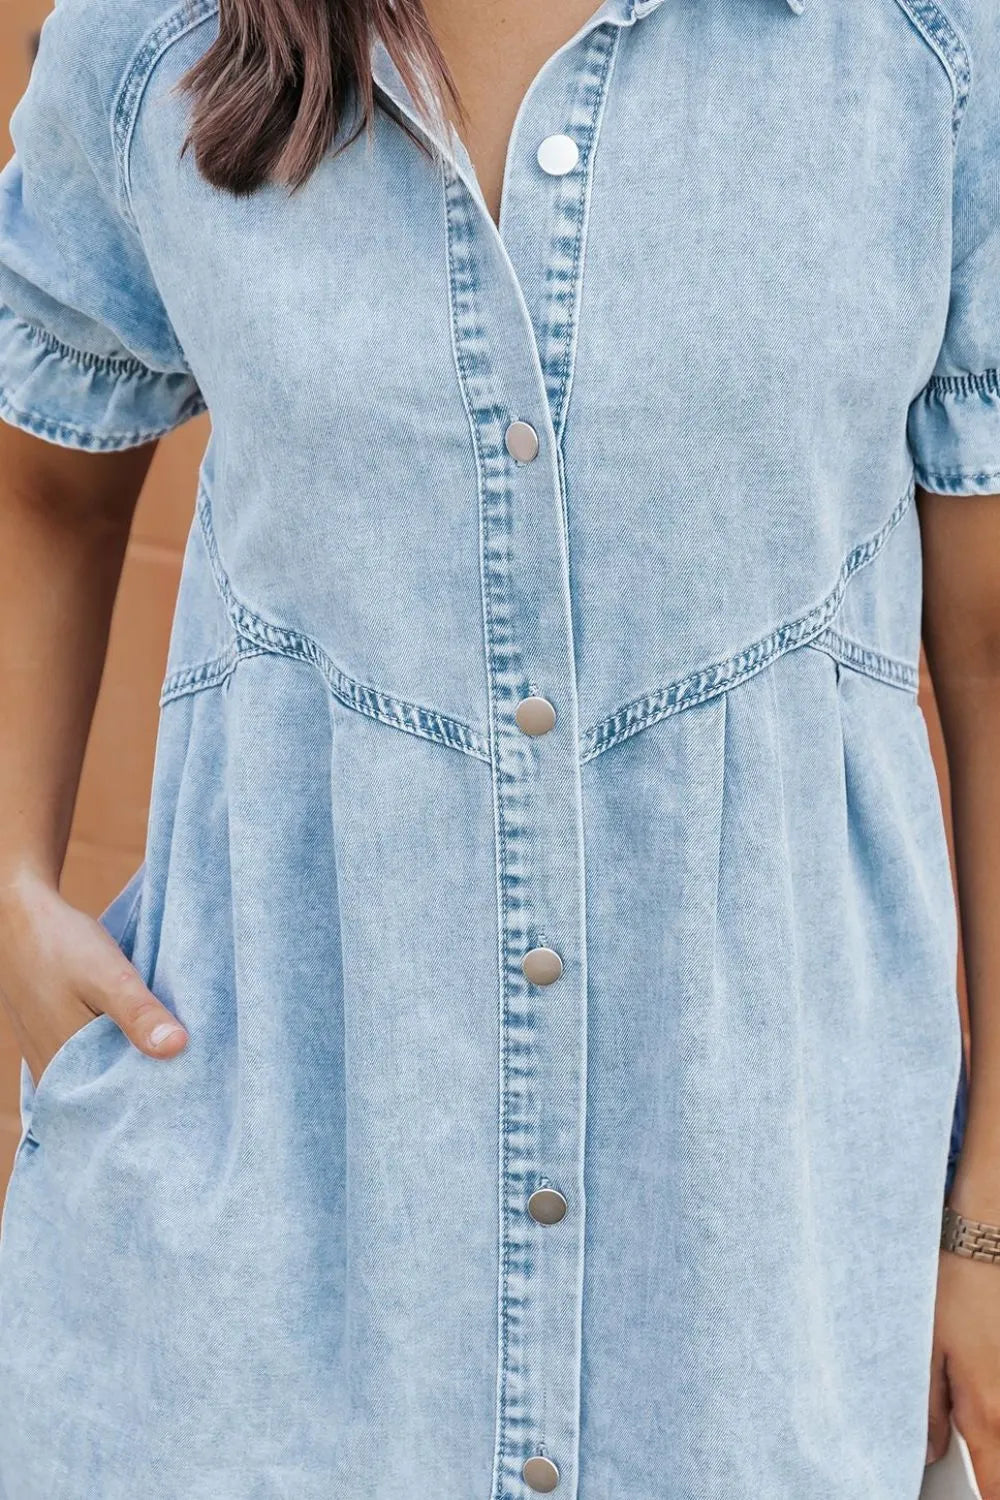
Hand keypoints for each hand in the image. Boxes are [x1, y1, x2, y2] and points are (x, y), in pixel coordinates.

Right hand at [0, 873, 187, 1086]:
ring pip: (97, 1075)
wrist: (19, 916)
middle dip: (144, 1085)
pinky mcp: (52, 1037)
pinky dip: (113, 1051)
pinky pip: (87, 1057)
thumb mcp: (108, 975)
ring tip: (172, 1059)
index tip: (190, 1093)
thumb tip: (177, 1048)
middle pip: (107, 1092)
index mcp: (64, 1066)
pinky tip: (138, 1038)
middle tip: (191, 1077)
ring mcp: (49, 1054)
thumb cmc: (60, 944)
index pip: (114, 1104)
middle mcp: (52, 1069)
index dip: (151, 1100)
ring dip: (129, 1066)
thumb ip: (139, 1013)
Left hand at [928, 1235, 999, 1494]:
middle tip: (969, 1449)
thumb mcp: (926, 1346)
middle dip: (993, 1469)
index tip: (975, 1491)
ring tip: (977, 1416)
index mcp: (987, 1410)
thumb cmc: (954, 1287)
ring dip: (996, 1435)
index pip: (995, 1485)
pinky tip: (987, 1387)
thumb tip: (927, 1449)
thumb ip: (928, 1407)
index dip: (986, 1494)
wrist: (987, 1238)